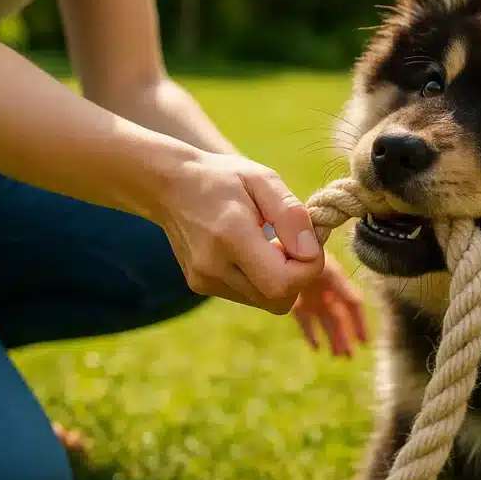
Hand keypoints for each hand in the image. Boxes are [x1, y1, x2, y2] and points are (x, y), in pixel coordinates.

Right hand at [156, 150, 325, 313]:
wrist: (170, 185)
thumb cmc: (223, 177)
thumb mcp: (263, 180)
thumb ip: (291, 215)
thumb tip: (310, 252)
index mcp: (230, 236)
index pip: (283, 282)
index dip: (309, 267)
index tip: (308, 240)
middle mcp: (213, 267)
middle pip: (279, 300)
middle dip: (298, 275)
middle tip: (290, 241)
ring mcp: (204, 281)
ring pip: (266, 302)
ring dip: (280, 278)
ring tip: (268, 243)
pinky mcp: (201, 286)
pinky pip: (250, 296)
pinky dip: (261, 279)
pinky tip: (251, 251)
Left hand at [293, 251, 369, 356]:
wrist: (283, 248)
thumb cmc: (308, 257)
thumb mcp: (328, 270)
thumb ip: (341, 286)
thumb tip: (358, 301)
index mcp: (337, 282)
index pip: (353, 305)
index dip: (360, 322)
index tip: (365, 341)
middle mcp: (327, 291)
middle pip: (339, 318)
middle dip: (345, 336)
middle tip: (349, 356)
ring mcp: (312, 297)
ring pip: (324, 322)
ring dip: (331, 337)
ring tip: (337, 355)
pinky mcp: (296, 302)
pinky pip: (305, 321)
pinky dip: (310, 333)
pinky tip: (316, 346)